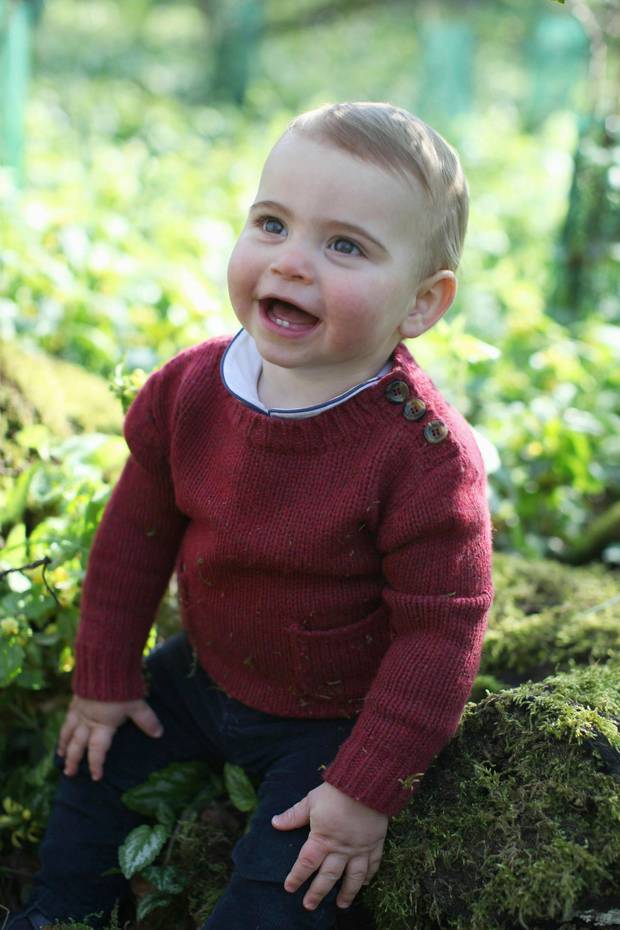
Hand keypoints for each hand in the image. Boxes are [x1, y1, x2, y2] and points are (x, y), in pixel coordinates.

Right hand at [58, 695, 162, 780]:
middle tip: (69, 773)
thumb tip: (159, 734)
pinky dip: (65, 724)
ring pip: (68, 730)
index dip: (96, 764)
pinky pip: (68, 715)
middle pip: (77, 744)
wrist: (103, 665)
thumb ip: (147, 720)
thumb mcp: (137, 705)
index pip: (97, 750)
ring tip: (60, 754)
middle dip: (73, 759)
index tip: (96, 777)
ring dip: (63, 744)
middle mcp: (88, 720)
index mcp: (102, 725)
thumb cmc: (121, 687)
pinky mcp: (77, 697)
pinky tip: (65, 725)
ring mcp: (80, 708)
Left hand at [271, 781, 387, 910]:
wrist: (366, 784)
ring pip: (352, 877)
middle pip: (328, 876)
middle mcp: (340, 849)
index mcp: (322, 839)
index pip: (306, 864)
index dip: (296, 877)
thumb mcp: (311, 801)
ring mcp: (359, 849)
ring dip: (347, 893)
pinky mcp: (375, 844)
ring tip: (341, 905)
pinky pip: (373, 865)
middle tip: (309, 905)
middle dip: (317, 893)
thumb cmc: (336, 791)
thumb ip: (294, 815)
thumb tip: (275, 823)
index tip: (289, 888)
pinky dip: (369, 876)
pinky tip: (365, 884)